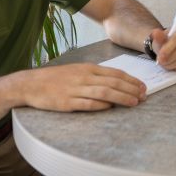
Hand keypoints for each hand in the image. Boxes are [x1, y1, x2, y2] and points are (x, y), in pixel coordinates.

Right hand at [20, 63, 146, 111]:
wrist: (31, 84)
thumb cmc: (56, 79)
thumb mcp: (76, 71)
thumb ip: (94, 77)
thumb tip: (114, 84)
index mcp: (87, 68)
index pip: (114, 73)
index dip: (131, 80)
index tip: (142, 86)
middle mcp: (83, 77)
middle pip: (113, 82)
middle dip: (131, 89)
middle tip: (144, 95)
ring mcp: (75, 89)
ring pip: (104, 92)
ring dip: (122, 97)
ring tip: (134, 102)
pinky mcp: (67, 102)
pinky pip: (88, 103)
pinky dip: (101, 105)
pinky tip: (111, 107)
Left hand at [150, 22, 175, 72]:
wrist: (169, 48)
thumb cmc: (166, 41)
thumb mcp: (159, 38)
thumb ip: (158, 36)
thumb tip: (156, 33)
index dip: (170, 46)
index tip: (161, 54)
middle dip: (171, 57)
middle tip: (161, 61)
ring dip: (174, 63)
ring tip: (165, 64)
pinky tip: (174, 66)